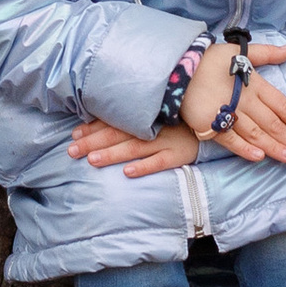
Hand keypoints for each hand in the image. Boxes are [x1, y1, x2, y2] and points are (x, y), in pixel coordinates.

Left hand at [68, 116, 198, 174]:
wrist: (213, 124)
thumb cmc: (179, 120)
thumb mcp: (157, 113)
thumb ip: (132, 117)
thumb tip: (97, 122)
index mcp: (145, 115)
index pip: (113, 121)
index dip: (92, 128)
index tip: (74, 135)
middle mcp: (152, 126)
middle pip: (118, 134)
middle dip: (93, 142)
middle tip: (72, 151)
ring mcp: (166, 140)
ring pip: (134, 147)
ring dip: (112, 154)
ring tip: (92, 160)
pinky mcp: (178, 154)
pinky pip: (160, 161)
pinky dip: (143, 166)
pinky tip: (128, 173)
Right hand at [182, 35, 285, 163]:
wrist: (176, 66)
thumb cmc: (209, 59)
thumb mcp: (240, 51)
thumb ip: (267, 53)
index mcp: (253, 83)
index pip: (282, 105)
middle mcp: (243, 100)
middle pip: (272, 123)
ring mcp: (226, 113)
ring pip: (255, 134)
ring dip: (274, 147)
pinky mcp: (208, 125)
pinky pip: (229, 140)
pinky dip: (244, 149)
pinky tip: (259, 157)